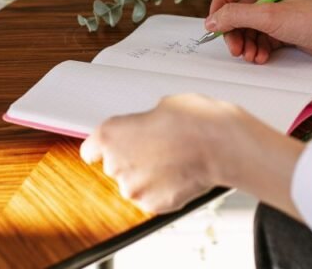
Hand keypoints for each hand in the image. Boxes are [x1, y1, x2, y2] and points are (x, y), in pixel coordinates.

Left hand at [80, 94, 240, 213]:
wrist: (221, 145)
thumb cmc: (195, 121)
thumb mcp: (162, 107)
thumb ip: (144, 123)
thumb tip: (148, 129)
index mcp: (111, 134)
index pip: (90, 150)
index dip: (102, 149)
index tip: (106, 150)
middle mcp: (116, 164)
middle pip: (115, 166)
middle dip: (134, 158)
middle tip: (158, 147)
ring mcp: (133, 188)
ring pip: (135, 184)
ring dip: (149, 176)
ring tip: (174, 161)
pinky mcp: (153, 205)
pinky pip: (153, 198)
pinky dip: (164, 190)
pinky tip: (180, 174)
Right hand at [205, 0, 311, 70]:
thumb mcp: (270, 17)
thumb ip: (236, 17)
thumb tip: (211, 21)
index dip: (219, 5)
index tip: (215, 26)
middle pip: (237, 10)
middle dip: (234, 31)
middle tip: (236, 49)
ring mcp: (279, 12)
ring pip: (249, 27)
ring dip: (246, 43)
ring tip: (252, 56)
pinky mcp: (286, 30)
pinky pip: (262, 38)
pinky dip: (259, 49)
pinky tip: (263, 58)